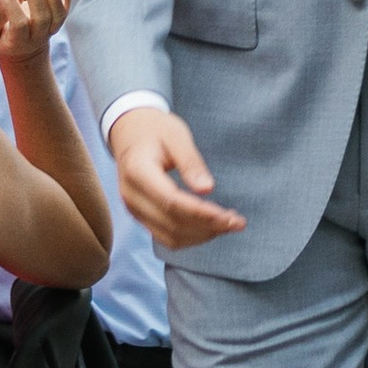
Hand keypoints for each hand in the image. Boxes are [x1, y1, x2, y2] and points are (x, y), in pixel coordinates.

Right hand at [109, 103, 243, 247]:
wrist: (129, 132)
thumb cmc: (155, 130)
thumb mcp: (176, 135)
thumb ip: (190, 162)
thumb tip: (208, 189)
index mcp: (137, 172)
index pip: (171, 202)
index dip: (202, 213)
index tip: (231, 217)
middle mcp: (132, 196)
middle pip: (172, 224)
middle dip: (208, 227)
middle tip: (238, 222)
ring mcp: (133, 210)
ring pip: (170, 237)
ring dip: (201, 236)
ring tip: (228, 224)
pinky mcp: (141, 217)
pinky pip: (165, 237)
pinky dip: (190, 237)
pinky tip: (210, 227)